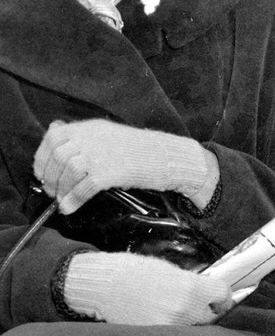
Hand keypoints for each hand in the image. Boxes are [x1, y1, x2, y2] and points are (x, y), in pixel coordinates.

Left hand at [33, 120, 217, 214]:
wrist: (170, 158)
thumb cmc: (143, 151)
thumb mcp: (110, 135)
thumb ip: (85, 136)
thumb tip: (54, 132)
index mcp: (91, 127)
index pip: (54, 137)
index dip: (43, 157)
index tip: (43, 172)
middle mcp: (92, 138)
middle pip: (58, 156)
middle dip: (50, 176)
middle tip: (51, 191)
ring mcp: (100, 154)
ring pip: (68, 172)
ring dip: (61, 189)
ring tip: (61, 200)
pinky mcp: (110, 172)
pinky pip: (83, 188)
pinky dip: (73, 199)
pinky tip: (70, 207)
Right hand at [61, 251, 233, 325]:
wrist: (102, 286)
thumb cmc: (133, 271)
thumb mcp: (169, 270)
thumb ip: (192, 283)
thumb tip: (206, 293)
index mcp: (192, 288)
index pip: (223, 295)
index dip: (222, 297)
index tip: (218, 299)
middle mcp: (186, 309)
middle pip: (211, 316)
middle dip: (206, 312)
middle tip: (197, 308)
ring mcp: (172, 326)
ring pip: (193, 329)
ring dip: (188, 324)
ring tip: (173, 314)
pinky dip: (172, 332)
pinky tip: (160, 320)